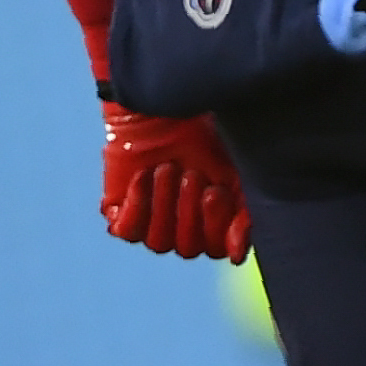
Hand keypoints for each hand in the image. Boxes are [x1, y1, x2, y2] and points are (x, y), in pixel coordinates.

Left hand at [101, 104, 250, 262]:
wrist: (164, 108)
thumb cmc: (208, 134)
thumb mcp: (235, 170)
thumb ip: (244, 214)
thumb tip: (237, 257)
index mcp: (216, 224)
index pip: (218, 250)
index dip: (216, 226)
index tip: (215, 191)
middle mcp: (184, 229)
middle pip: (188, 248)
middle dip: (189, 211)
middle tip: (191, 175)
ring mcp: (152, 224)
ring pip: (159, 242)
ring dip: (164, 204)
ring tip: (167, 168)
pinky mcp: (122, 213)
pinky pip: (128, 230)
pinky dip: (139, 202)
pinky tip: (144, 175)